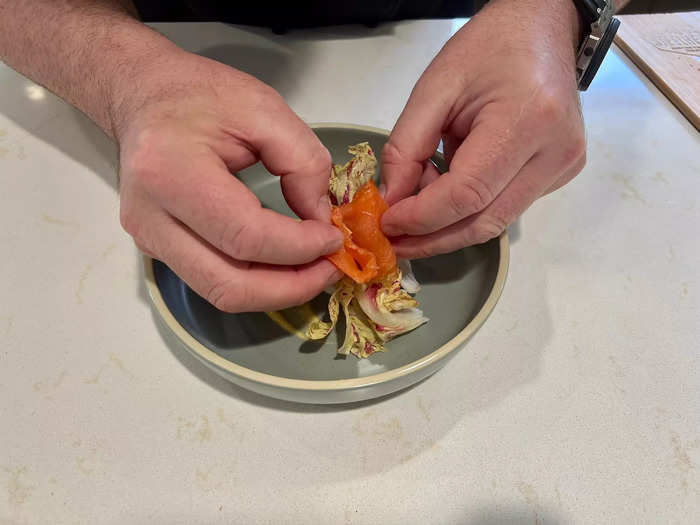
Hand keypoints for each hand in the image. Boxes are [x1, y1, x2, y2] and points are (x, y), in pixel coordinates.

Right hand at [115, 50, 341, 311]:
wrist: (142, 95)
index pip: (246, 236)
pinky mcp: (156, 248)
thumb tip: (322, 219)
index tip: (335, 237)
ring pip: (221, 294)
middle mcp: (151, 218)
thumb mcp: (264, 108)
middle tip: (331, 268)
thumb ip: (303, 162)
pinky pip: (213, 281)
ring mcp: (149, 239)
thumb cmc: (198, 94)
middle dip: (292, 287)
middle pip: (230, 285)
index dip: (299, 247)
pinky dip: (256, 281)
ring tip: (314, 269)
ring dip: (276, 291)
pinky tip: (284, 262)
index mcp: (172, 173)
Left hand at [380, 0, 585, 257]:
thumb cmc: (487, 48)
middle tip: (395, 242)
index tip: (387, 224)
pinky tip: (445, 190)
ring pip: (495, 222)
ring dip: (448, 225)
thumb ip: (406, 148)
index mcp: (527, 121)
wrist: (542, 28)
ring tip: (415, 208)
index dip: (423, 217)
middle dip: (433, 238)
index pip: (468, 194)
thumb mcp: (434, 89)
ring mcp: (562, 167)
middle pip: (484, 221)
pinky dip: (468, 209)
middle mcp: (555, 153)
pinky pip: (506, 207)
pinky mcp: (560, 173)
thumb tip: (392, 202)